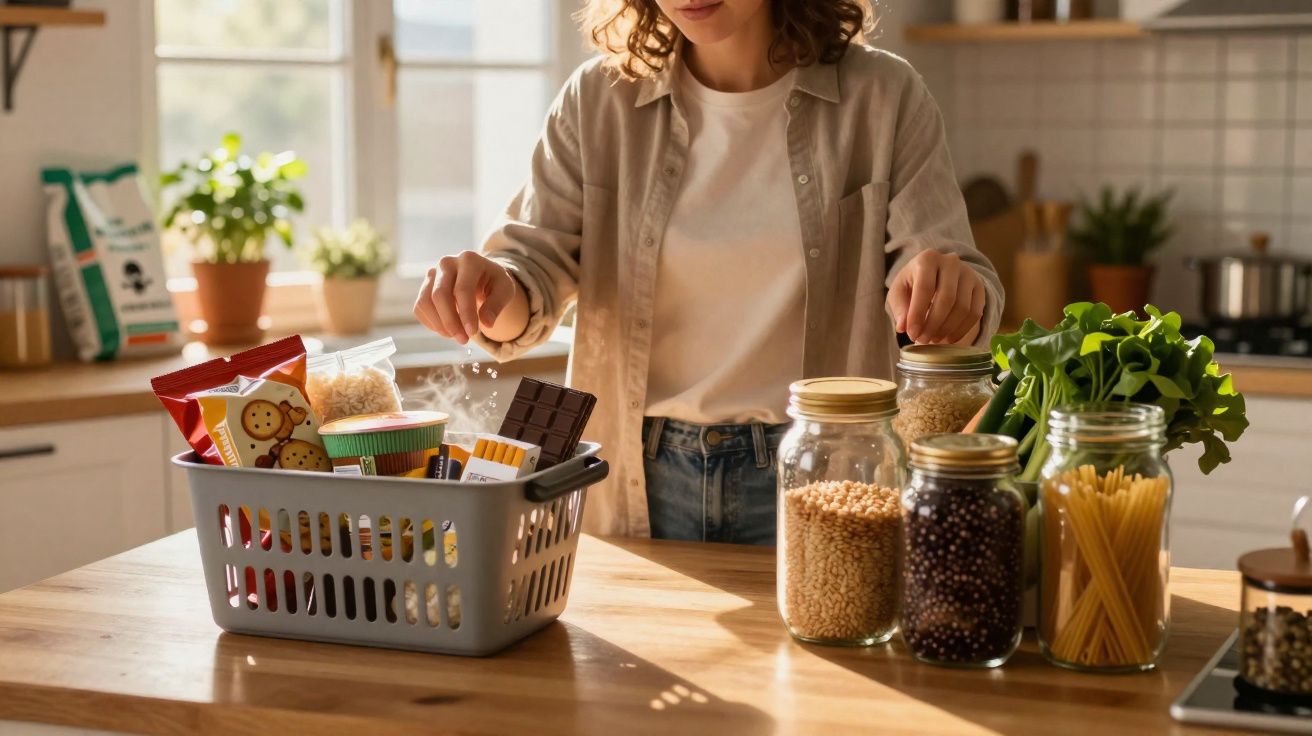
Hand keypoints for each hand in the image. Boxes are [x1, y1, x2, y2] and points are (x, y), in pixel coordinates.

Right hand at [413, 251, 528, 344]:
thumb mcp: (504, 290)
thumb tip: (486, 323)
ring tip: (457, 336)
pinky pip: (420, 308)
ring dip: (439, 325)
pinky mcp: (425, 286)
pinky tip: (448, 330)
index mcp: (469, 260)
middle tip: (463, 340)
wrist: (481, 274)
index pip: (462, 289)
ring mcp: (432, 273)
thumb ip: (496, 305)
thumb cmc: (493, 282)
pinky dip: (432, 323)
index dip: (466, 313)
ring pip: (425, 302)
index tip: (472, 333)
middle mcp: (447, 263)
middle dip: (450, 321)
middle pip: (439, 295)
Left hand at [888, 250, 985, 344]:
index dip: (918, 314)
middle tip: (923, 340)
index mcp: (927, 259)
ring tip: (932, 339)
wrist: (935, 273)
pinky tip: (948, 338)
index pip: (924, 288)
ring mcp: (969, 273)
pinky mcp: (979, 287)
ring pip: (963, 308)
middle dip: (934, 324)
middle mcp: (951, 262)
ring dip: (947, 329)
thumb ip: (899, 308)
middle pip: (947, 299)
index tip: (912, 333)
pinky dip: (961, 330)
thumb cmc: (913, 283)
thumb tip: (903, 327)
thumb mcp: (899, 291)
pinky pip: (975, 313)